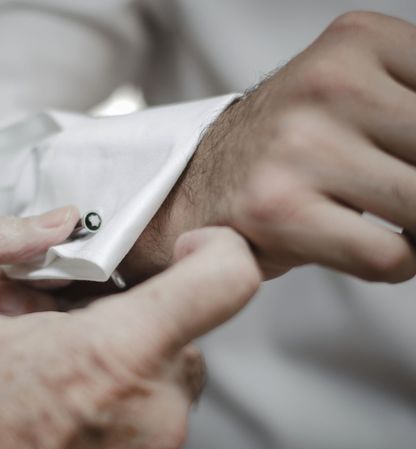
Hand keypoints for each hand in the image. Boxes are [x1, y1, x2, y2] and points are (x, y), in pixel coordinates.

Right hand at [0, 227, 260, 448]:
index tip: (199, 248)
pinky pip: (151, 428)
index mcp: (117, 351)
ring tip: (69, 391)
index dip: (219, 251)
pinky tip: (73, 424)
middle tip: (86, 342)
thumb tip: (59, 306)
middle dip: (139, 332)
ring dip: (127, 377)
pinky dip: (122, 416)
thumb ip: (46, 312)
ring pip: (164, 386)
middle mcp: (155, 408)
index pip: (222, 282)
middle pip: (183, 340)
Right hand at [128, 12, 415, 281]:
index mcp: (356, 42)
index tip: (414, 160)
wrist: (199, 181)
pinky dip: (398, 262)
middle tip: (405, 195)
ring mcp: (299, 148)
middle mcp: (325, 86)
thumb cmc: (291, 146)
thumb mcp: (358, 93)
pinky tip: (368, 246)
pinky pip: (390, 254)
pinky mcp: (279, 210)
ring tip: (392, 221)